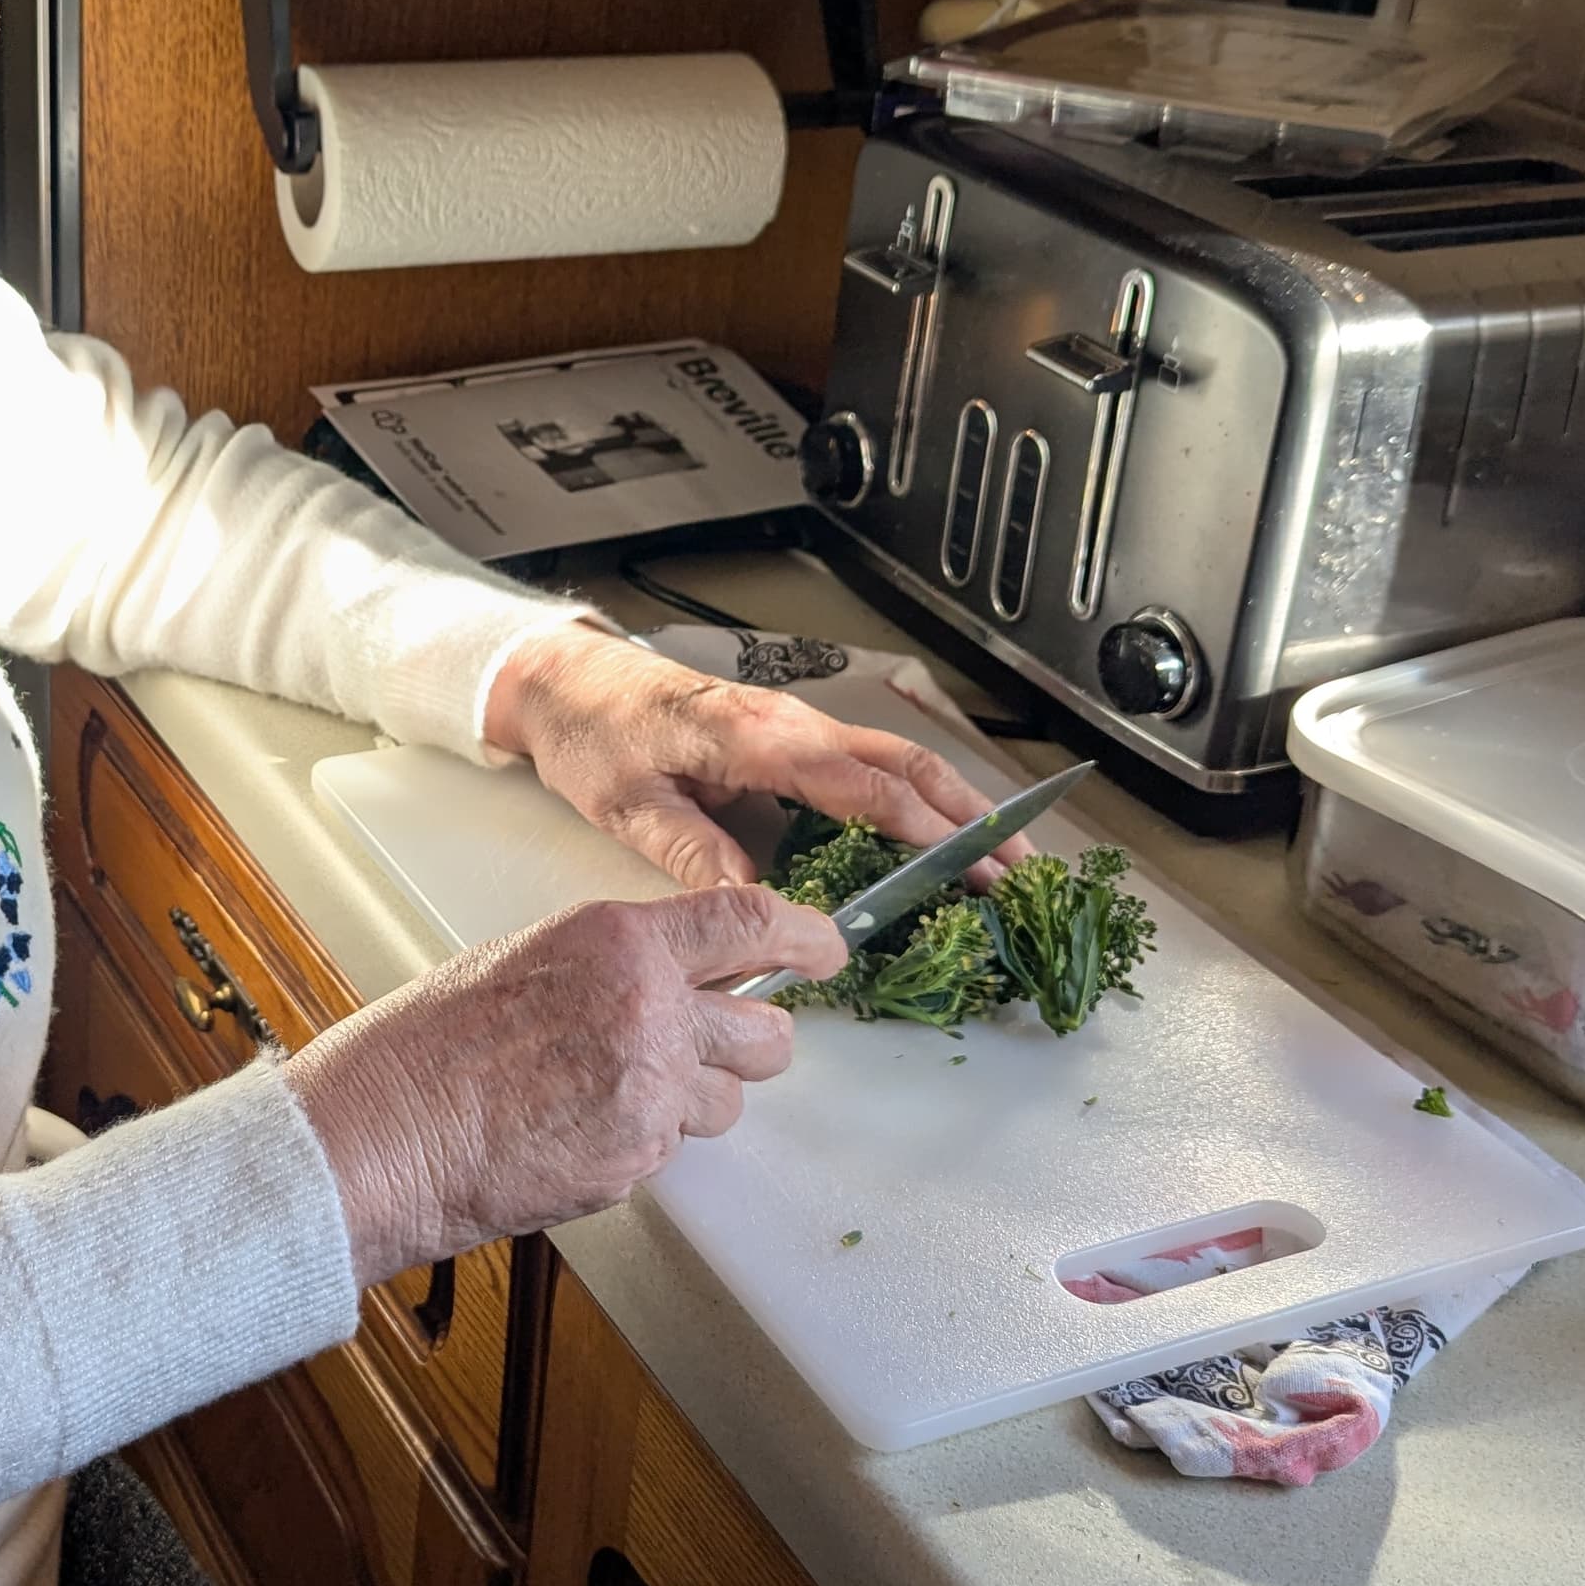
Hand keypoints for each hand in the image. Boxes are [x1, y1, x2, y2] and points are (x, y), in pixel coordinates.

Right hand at [286, 886, 844, 1283]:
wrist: (381, 1133)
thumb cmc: (425, 1050)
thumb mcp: (525, 963)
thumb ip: (610, 969)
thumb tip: (662, 984)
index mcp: (616, 938)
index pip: (747, 921)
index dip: (805, 937)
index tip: (829, 949)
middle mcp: (647, 1001)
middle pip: (765, 1030)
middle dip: (753, 1045)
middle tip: (721, 1052)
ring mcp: (649, 1082)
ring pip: (727, 1101)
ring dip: (691, 1105)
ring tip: (606, 1104)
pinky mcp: (638, 1152)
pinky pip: (673, 1150)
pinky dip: (639, 1147)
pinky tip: (573, 1136)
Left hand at [482, 625, 992, 887]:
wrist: (563, 677)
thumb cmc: (592, 732)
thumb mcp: (626, 803)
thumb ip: (693, 853)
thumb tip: (755, 907)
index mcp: (757, 737)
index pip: (864, 786)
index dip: (926, 829)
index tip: (975, 868)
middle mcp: (789, 723)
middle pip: (903, 764)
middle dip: (970, 814)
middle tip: (1021, 869)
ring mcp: (792, 725)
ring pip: (894, 759)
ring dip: (953, 804)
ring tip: (1002, 857)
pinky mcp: (784, 736)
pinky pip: (865, 764)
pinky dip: (915, 796)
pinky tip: (933, 834)